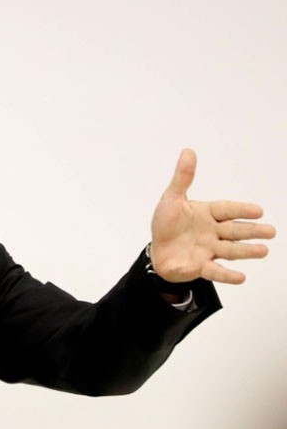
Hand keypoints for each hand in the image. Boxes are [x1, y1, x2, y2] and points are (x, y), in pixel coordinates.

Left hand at [150, 149, 275, 283]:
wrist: (157, 252)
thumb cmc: (166, 224)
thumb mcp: (171, 199)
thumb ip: (182, 178)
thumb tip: (188, 151)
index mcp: (206, 213)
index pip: (226, 210)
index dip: (241, 210)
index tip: (258, 211)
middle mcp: (212, 232)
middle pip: (234, 230)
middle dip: (251, 231)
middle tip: (271, 231)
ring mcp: (208, 250)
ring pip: (230, 250)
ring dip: (246, 251)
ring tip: (264, 250)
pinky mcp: (201, 267)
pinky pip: (215, 271)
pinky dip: (227, 275)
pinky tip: (241, 277)